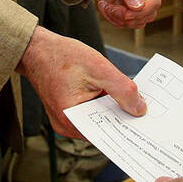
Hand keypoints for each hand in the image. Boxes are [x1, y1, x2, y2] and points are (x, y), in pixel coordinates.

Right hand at [17, 26, 144, 137]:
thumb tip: (140, 109)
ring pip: (98, 120)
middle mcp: (66, 126)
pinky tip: (111, 93)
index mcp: (72, 120)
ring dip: (111, 109)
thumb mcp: (99, 68)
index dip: (128, 127)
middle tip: (143, 108)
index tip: (146, 124)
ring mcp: (65, 121)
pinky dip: (101, 104)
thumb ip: (122, 90)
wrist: (36, 48)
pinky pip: (90, 113)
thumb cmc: (60, 55)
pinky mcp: (67, 112)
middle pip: (104, 128)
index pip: (108, 133)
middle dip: (122, 116)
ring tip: (128, 99)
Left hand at [73, 0, 161, 27]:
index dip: (144, 10)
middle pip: (148, 14)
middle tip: (114, 9)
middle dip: (130, 16)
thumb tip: (138, 5)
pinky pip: (123, 22)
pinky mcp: (122, 7)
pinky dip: (112, 19)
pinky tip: (103, 6)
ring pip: (136, 21)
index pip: (155, 0)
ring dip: (119, 19)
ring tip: (106, 6)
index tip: (128, 13)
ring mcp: (132, 0)